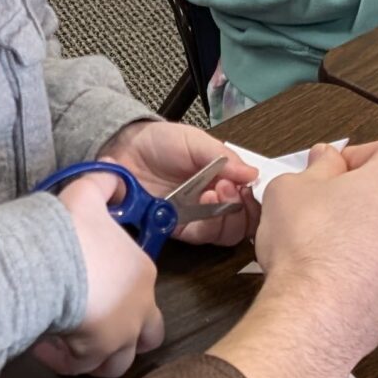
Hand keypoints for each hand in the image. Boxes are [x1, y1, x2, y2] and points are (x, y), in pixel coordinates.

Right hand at [35, 170, 164, 377]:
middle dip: (128, 337)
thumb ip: (104, 184)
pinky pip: (80, 367)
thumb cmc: (70, 230)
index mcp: (142, 273)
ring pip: (118, 362)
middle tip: (98, 328)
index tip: (86, 288)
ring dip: (97, 356)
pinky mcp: (93, 353)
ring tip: (70, 340)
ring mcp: (118, 335)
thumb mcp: (87, 194)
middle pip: (148, 336)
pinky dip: (64, 360)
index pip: (144, 292)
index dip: (117, 294)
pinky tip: (47, 344)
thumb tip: (114, 178)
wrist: (47, 259)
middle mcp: (139, 309)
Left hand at [98, 119, 257, 248]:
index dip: (254, 199)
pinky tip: (201, 201)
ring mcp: (195, 218)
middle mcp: (212, 203)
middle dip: (244, 210)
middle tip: (231, 190)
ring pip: (224, 234)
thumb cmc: (159, 142)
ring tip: (215, 193)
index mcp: (222, 181)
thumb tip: (252, 174)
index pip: (250, 201)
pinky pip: (199, 237)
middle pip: (242, 223)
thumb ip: (223, 158)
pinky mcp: (176, 228)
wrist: (123, 149)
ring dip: (226, 217)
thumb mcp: (195, 141)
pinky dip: (205, 224)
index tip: (248, 186)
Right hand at [212, 141, 377, 377]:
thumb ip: (316, 168)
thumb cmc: (311, 250)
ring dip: (367, 226)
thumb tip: (325, 162)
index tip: (327, 168)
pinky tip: (334, 264)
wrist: (316, 314)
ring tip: (324, 236)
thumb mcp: (293, 187)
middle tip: (322, 200)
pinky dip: (369, 258)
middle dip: (360, 191)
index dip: (350, 157)